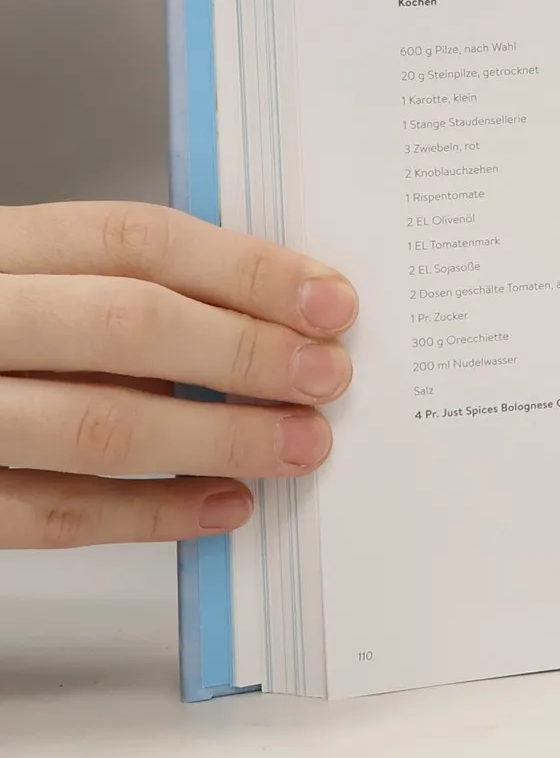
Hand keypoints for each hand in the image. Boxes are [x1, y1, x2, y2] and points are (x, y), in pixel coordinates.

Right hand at [0, 202, 355, 548]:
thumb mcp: (27, 280)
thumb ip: (116, 288)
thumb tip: (272, 314)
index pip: (135, 240)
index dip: (246, 270)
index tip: (331, 302)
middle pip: (125, 325)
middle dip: (245, 355)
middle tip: (328, 378)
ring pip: (95, 426)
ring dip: (217, 441)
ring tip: (299, 445)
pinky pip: (48, 514)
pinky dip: (148, 516)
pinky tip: (221, 507)